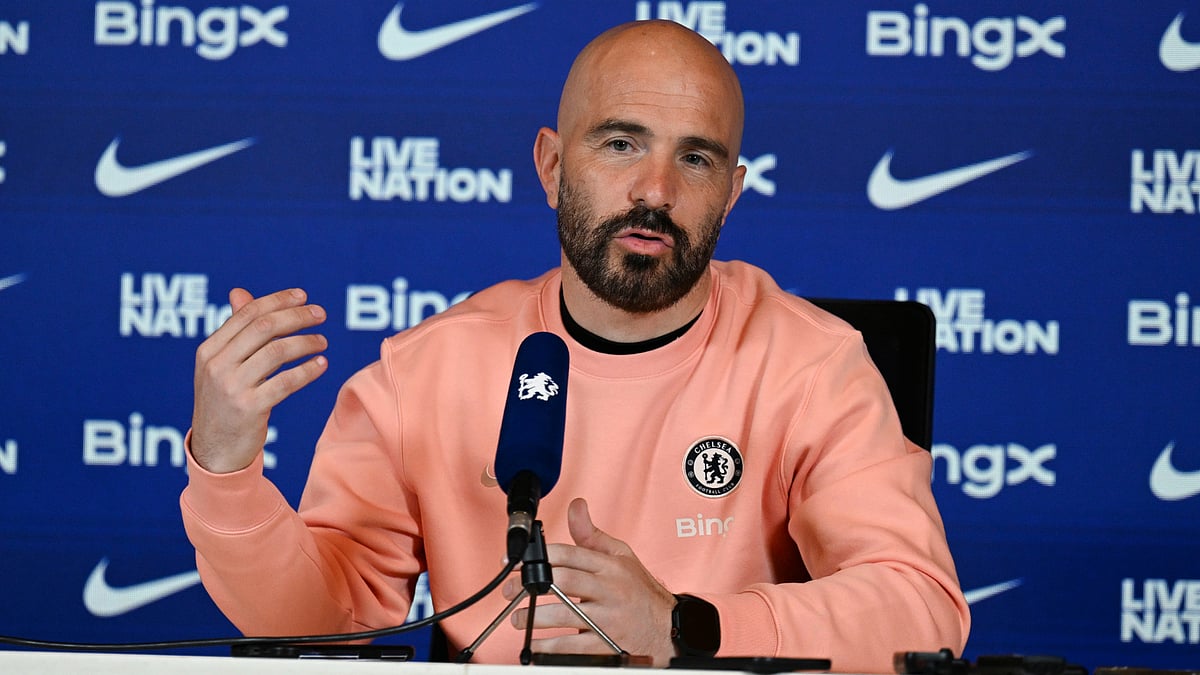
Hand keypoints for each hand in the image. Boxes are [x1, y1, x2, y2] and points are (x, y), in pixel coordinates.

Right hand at [191, 288, 327, 472]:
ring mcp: (232, 387)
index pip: (247, 314)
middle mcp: (217, 366)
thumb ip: (235, 331)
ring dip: (306, 342)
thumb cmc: (224, 402)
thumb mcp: (220, 366)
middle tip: (321, 314)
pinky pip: (287, 382)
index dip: (278, 300)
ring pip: (278, 352)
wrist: (215, 451)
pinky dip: (308, 370)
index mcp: (209, 350)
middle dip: (297, 316)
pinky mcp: (250, 409)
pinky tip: (321, 365)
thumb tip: (240, 292)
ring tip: (323, 342)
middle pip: (264, 327)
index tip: (303, 296)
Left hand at [505, 498, 677, 665]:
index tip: (519, 561)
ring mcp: (608, 617)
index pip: (570, 554)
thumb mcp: (621, 555)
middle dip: (530, 584)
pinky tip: (534, 643)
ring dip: (535, 616)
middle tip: (510, 589)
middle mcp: (610, 589)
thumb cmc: (640, 590)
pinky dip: (549, 646)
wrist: (668, 626)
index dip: (539, 555)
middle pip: (564, 581)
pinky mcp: (607, 642)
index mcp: (610, 566)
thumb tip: (576, 506)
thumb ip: (591, 534)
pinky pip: (573, 644)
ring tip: (518, 617)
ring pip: (566, 613)